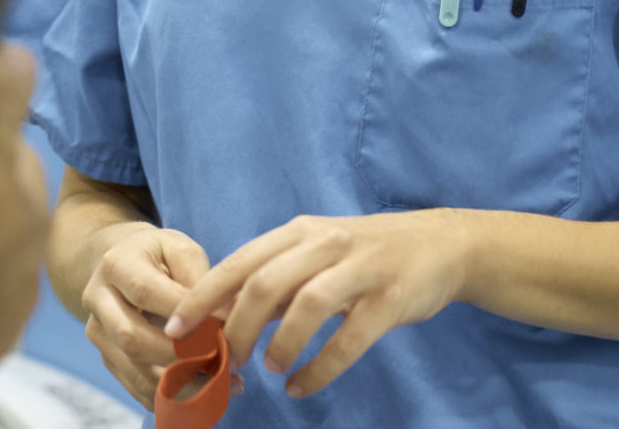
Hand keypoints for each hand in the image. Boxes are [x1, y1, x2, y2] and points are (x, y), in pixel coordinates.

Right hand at [80, 223, 243, 408]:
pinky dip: (171, 393)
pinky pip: (137, 385)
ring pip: (134, 368)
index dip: (183, 312)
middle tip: (220, 358)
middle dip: (180, 354)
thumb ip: (198, 276)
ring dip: (180, 381)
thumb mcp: (178, 247)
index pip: (146, 292)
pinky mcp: (108, 357)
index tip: (222, 325)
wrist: (120, 266)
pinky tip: (202, 389)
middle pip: (132, 337)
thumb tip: (226, 315)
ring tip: (220, 382)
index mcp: (116, 264)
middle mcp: (98, 299)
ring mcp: (98, 332)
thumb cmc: (157, 255)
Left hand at [164, 210, 466, 398]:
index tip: (176, 327)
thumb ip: (276, 281)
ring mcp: (360, 269)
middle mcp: (326, 243)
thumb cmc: (368, 253)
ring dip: (280, 343)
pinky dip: (321, 367)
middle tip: (225, 361)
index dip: (204, 295)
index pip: (240, 261)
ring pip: (307, 305)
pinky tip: (301, 386)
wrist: (442, 244)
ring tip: (268, 368)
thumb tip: (224, 316)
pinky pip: (350, 338)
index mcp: (300, 232)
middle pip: (266, 283)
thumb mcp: (317, 254)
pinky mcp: (390, 299)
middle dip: (236, 327)